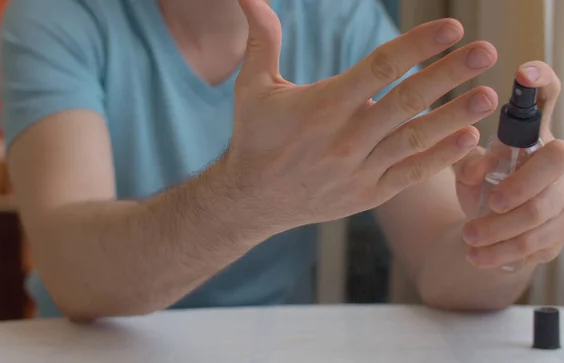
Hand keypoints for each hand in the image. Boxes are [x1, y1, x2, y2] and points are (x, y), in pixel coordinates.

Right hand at [225, 0, 497, 232]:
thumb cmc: (254, 139)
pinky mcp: (367, 194)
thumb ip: (261, 40)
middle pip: (406, 101)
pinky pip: (409, 174)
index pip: (378, 69)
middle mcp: (344, 138)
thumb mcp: (253, 87)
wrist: (251, 200)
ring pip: (414, 139)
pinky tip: (468, 140)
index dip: (417, 46)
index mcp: (323, 106)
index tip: (451, 29)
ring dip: (454, 117)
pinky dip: (439, 158)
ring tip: (489, 96)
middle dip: (448, 74)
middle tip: (486, 52)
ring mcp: (358, 170)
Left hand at [456, 61, 563, 268]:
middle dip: (523, 184)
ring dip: (502, 229)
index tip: (522, 73)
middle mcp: (557, 159)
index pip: (546, 98)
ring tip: (469, 239)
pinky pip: (539, 243)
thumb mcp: (468, 171)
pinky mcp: (563, 229)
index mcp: (530, 135)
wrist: (492, 231)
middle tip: (492, 203)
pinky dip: (504, 252)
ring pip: (544, 211)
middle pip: (559, 160)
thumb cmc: (481, 187)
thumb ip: (466, 163)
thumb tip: (473, 170)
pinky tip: (478, 257)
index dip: (540, 82)